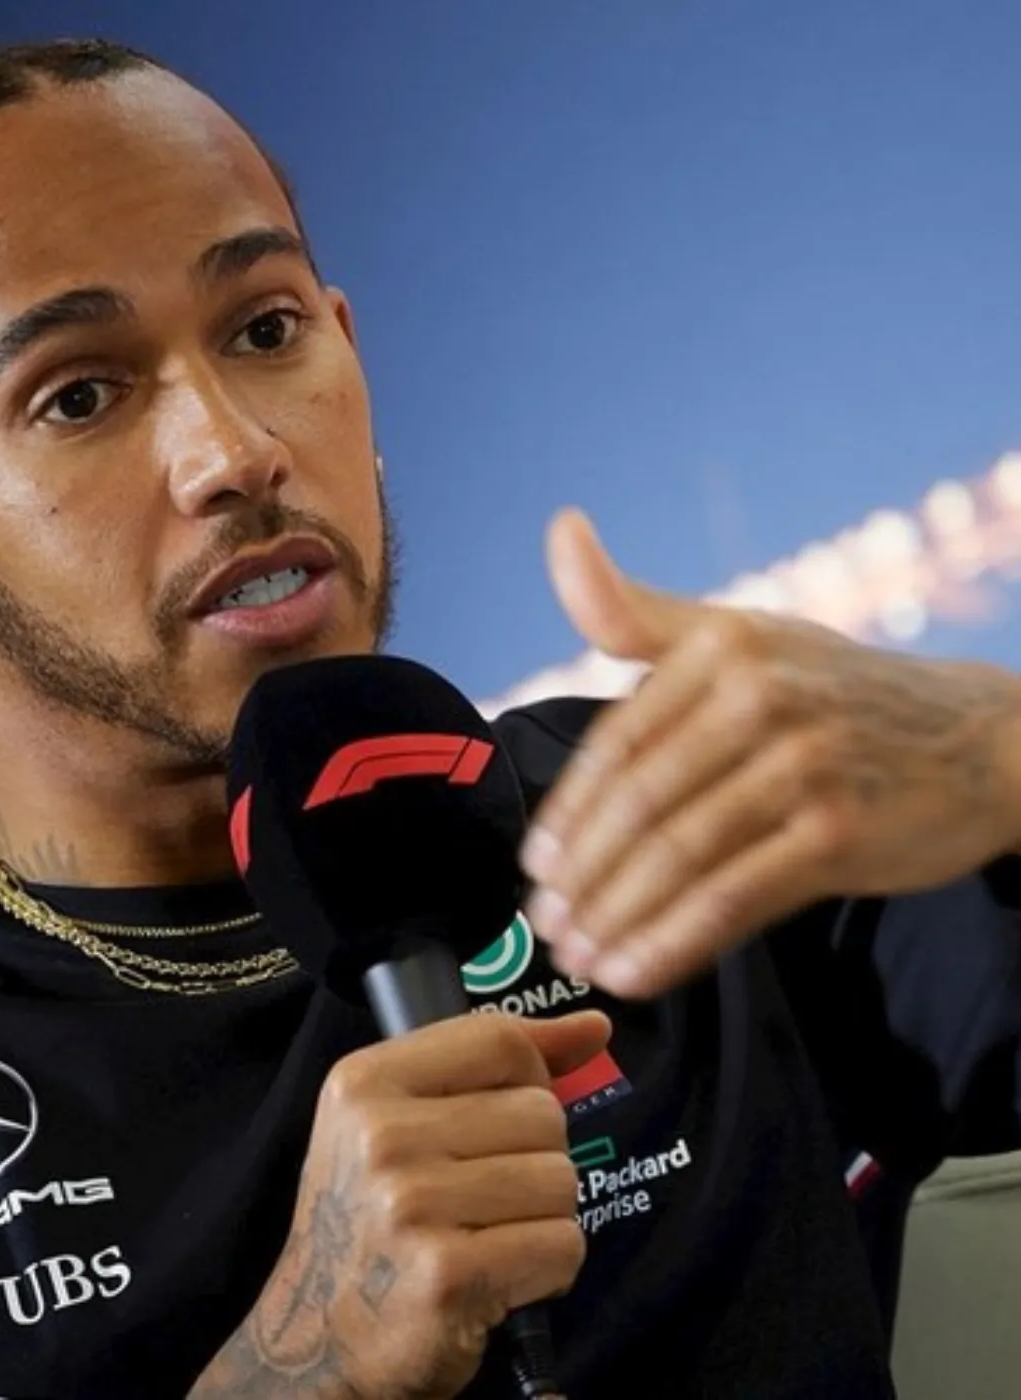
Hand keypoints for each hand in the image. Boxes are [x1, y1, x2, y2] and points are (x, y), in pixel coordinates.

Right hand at [190, 1011, 608, 1399]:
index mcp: (365, 1082)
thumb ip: (495, 1062)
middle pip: (541, 1112)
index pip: (499, 1041)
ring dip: (545, 1215)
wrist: (320, 1334)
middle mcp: (381, 1136)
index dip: (530, 1076)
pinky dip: (548, 1266)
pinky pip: (562, 1244)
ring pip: (561, 1179)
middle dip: (535, 1156)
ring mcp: (411, 1206)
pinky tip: (500, 1274)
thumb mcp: (400, 1116)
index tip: (506, 1115)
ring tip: (490, 1234)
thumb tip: (595, 1025)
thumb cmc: (371, 1213)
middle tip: (483, 1194)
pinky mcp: (447, 1275)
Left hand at [520, 509, 1020, 1000]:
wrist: (979, 737)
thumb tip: (560, 530)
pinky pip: (733, 899)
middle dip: (583, 877)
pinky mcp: (838, 832)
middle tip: (545, 923)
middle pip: (639, 806)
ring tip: (581, 955)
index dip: (569, 813)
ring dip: (617, 918)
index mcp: (720, 649)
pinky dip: (674, 943)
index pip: (617, 744)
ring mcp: (803, 766)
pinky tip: (636, 971)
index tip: (535, 864)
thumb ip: (637, 612)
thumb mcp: (738, 635)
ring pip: (679, 858)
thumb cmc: (831, 688)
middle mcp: (759, 698)